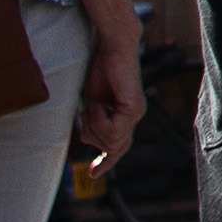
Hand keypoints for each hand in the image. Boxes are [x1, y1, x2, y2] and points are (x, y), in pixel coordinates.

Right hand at [74, 26, 146, 166]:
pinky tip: (98, 104)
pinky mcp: (133, 108)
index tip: (93, 174)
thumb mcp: (93, 102)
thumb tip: (85, 140)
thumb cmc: (102, 70)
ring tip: (92, 104)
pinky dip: (98, 119)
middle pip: (112, 147)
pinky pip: (112, 129)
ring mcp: (136, 113)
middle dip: (93, 136)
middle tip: (87, 114)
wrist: (112, 47)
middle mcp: (134, 116)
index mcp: (126, 116)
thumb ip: (93, 121)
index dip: (107, 161)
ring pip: (109, 140)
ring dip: (93, 125)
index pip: (119, 146)